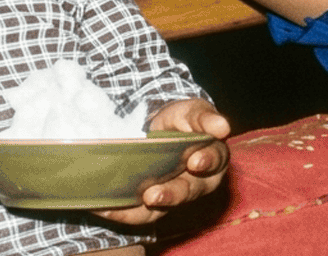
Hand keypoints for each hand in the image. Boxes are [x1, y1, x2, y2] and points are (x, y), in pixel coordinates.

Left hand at [93, 99, 230, 225]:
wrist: (156, 130)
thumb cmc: (181, 121)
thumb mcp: (191, 112)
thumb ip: (204, 118)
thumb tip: (223, 126)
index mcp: (213, 156)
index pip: (214, 160)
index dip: (206, 161)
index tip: (195, 160)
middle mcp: (198, 181)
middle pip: (189, 191)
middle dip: (171, 194)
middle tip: (153, 195)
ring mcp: (174, 195)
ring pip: (165, 208)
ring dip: (146, 208)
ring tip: (129, 204)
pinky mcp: (154, 206)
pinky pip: (141, 215)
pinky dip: (123, 213)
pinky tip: (105, 208)